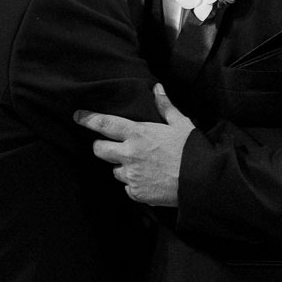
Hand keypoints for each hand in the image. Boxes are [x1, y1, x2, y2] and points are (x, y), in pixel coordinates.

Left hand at [74, 84, 194, 205]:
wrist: (203, 182)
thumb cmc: (193, 151)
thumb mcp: (181, 124)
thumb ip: (165, 107)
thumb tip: (157, 88)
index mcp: (138, 134)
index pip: (105, 124)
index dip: (88, 119)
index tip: (77, 116)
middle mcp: (130, 154)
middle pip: (99, 150)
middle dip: (102, 148)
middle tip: (113, 147)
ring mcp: (132, 175)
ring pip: (115, 171)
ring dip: (123, 168)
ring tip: (144, 166)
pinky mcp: (137, 193)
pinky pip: (127, 188)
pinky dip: (135, 185)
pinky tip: (150, 181)